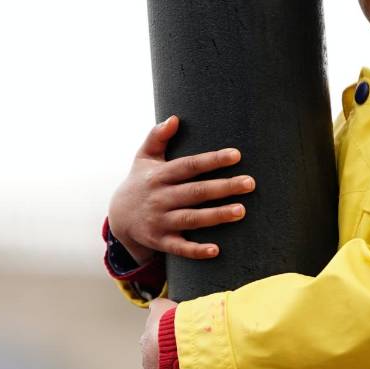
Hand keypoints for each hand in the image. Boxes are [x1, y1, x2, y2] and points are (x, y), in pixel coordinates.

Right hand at [108, 115, 255, 262]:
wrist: (119, 217)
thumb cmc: (140, 182)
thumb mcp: (143, 158)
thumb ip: (157, 137)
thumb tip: (174, 118)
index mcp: (159, 175)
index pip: (189, 165)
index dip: (212, 160)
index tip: (236, 155)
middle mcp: (160, 198)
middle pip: (195, 192)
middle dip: (223, 187)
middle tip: (250, 183)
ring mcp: (160, 221)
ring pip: (191, 219)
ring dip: (216, 216)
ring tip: (241, 211)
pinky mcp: (161, 241)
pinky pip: (180, 248)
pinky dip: (196, 250)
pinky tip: (216, 250)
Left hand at [141, 297, 178, 368]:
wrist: (179, 347)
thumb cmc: (173, 325)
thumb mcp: (164, 306)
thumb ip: (159, 305)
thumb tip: (155, 303)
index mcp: (147, 340)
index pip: (154, 341)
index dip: (168, 341)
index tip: (179, 340)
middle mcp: (147, 359)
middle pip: (158, 360)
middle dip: (170, 359)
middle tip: (187, 356)